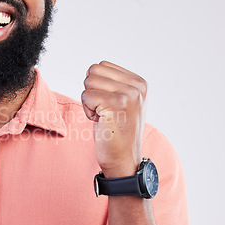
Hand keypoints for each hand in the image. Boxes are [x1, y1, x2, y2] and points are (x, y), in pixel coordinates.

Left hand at [81, 61, 146, 177]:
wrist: (123, 159)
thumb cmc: (115, 131)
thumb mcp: (121, 101)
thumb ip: (112, 83)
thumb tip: (92, 68)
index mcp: (139, 82)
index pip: (101, 66)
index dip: (97, 87)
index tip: (109, 106)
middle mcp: (137, 86)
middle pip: (93, 71)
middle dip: (91, 92)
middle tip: (104, 112)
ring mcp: (129, 94)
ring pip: (89, 82)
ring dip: (89, 102)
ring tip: (104, 116)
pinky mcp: (117, 103)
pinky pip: (86, 96)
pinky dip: (88, 110)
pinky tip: (101, 122)